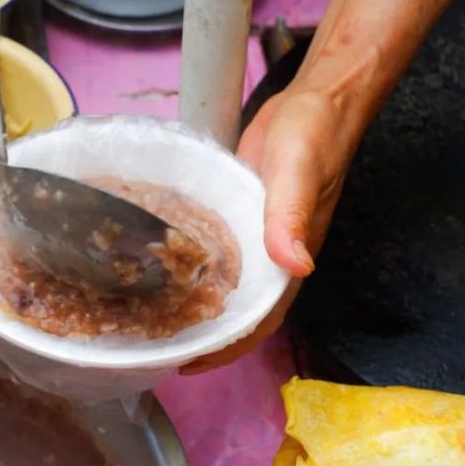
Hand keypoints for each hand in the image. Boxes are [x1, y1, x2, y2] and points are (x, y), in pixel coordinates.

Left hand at [178, 0, 464, 375]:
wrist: (317, 100)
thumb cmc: (314, 136)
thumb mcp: (298, 171)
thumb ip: (291, 215)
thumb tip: (296, 266)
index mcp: (287, 262)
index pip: (257, 321)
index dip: (225, 349)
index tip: (184, 365)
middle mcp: (269, 257)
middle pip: (235, 311)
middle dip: (200, 333)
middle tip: (150, 341)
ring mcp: (254, 237)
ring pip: (223, 283)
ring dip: (193, 302)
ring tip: (146, 313)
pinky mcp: (239, 214)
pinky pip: (215, 251)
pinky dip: (191, 264)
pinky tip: (160, 264)